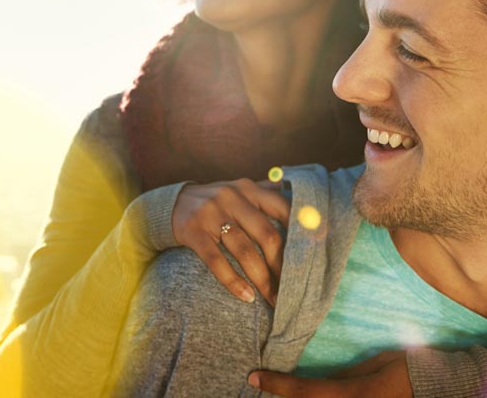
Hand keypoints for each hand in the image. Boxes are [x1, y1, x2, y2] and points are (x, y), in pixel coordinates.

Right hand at [171, 178, 289, 305]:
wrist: (173, 204)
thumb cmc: (218, 201)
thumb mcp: (240, 191)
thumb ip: (266, 193)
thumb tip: (300, 200)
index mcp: (249, 188)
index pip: (282, 207)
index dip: (299, 231)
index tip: (312, 253)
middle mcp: (233, 198)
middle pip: (267, 234)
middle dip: (281, 264)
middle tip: (292, 287)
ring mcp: (212, 215)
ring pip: (244, 251)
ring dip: (262, 279)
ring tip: (273, 298)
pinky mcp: (194, 233)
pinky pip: (217, 262)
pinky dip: (234, 282)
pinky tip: (247, 297)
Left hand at [247, 351, 411, 396]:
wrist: (436, 386)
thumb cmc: (407, 367)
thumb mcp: (374, 364)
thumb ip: (345, 377)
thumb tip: (318, 382)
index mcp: (352, 395)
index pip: (304, 392)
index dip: (276, 385)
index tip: (253, 375)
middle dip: (283, 397)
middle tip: (262, 382)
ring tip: (283, 390)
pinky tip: (310, 396)